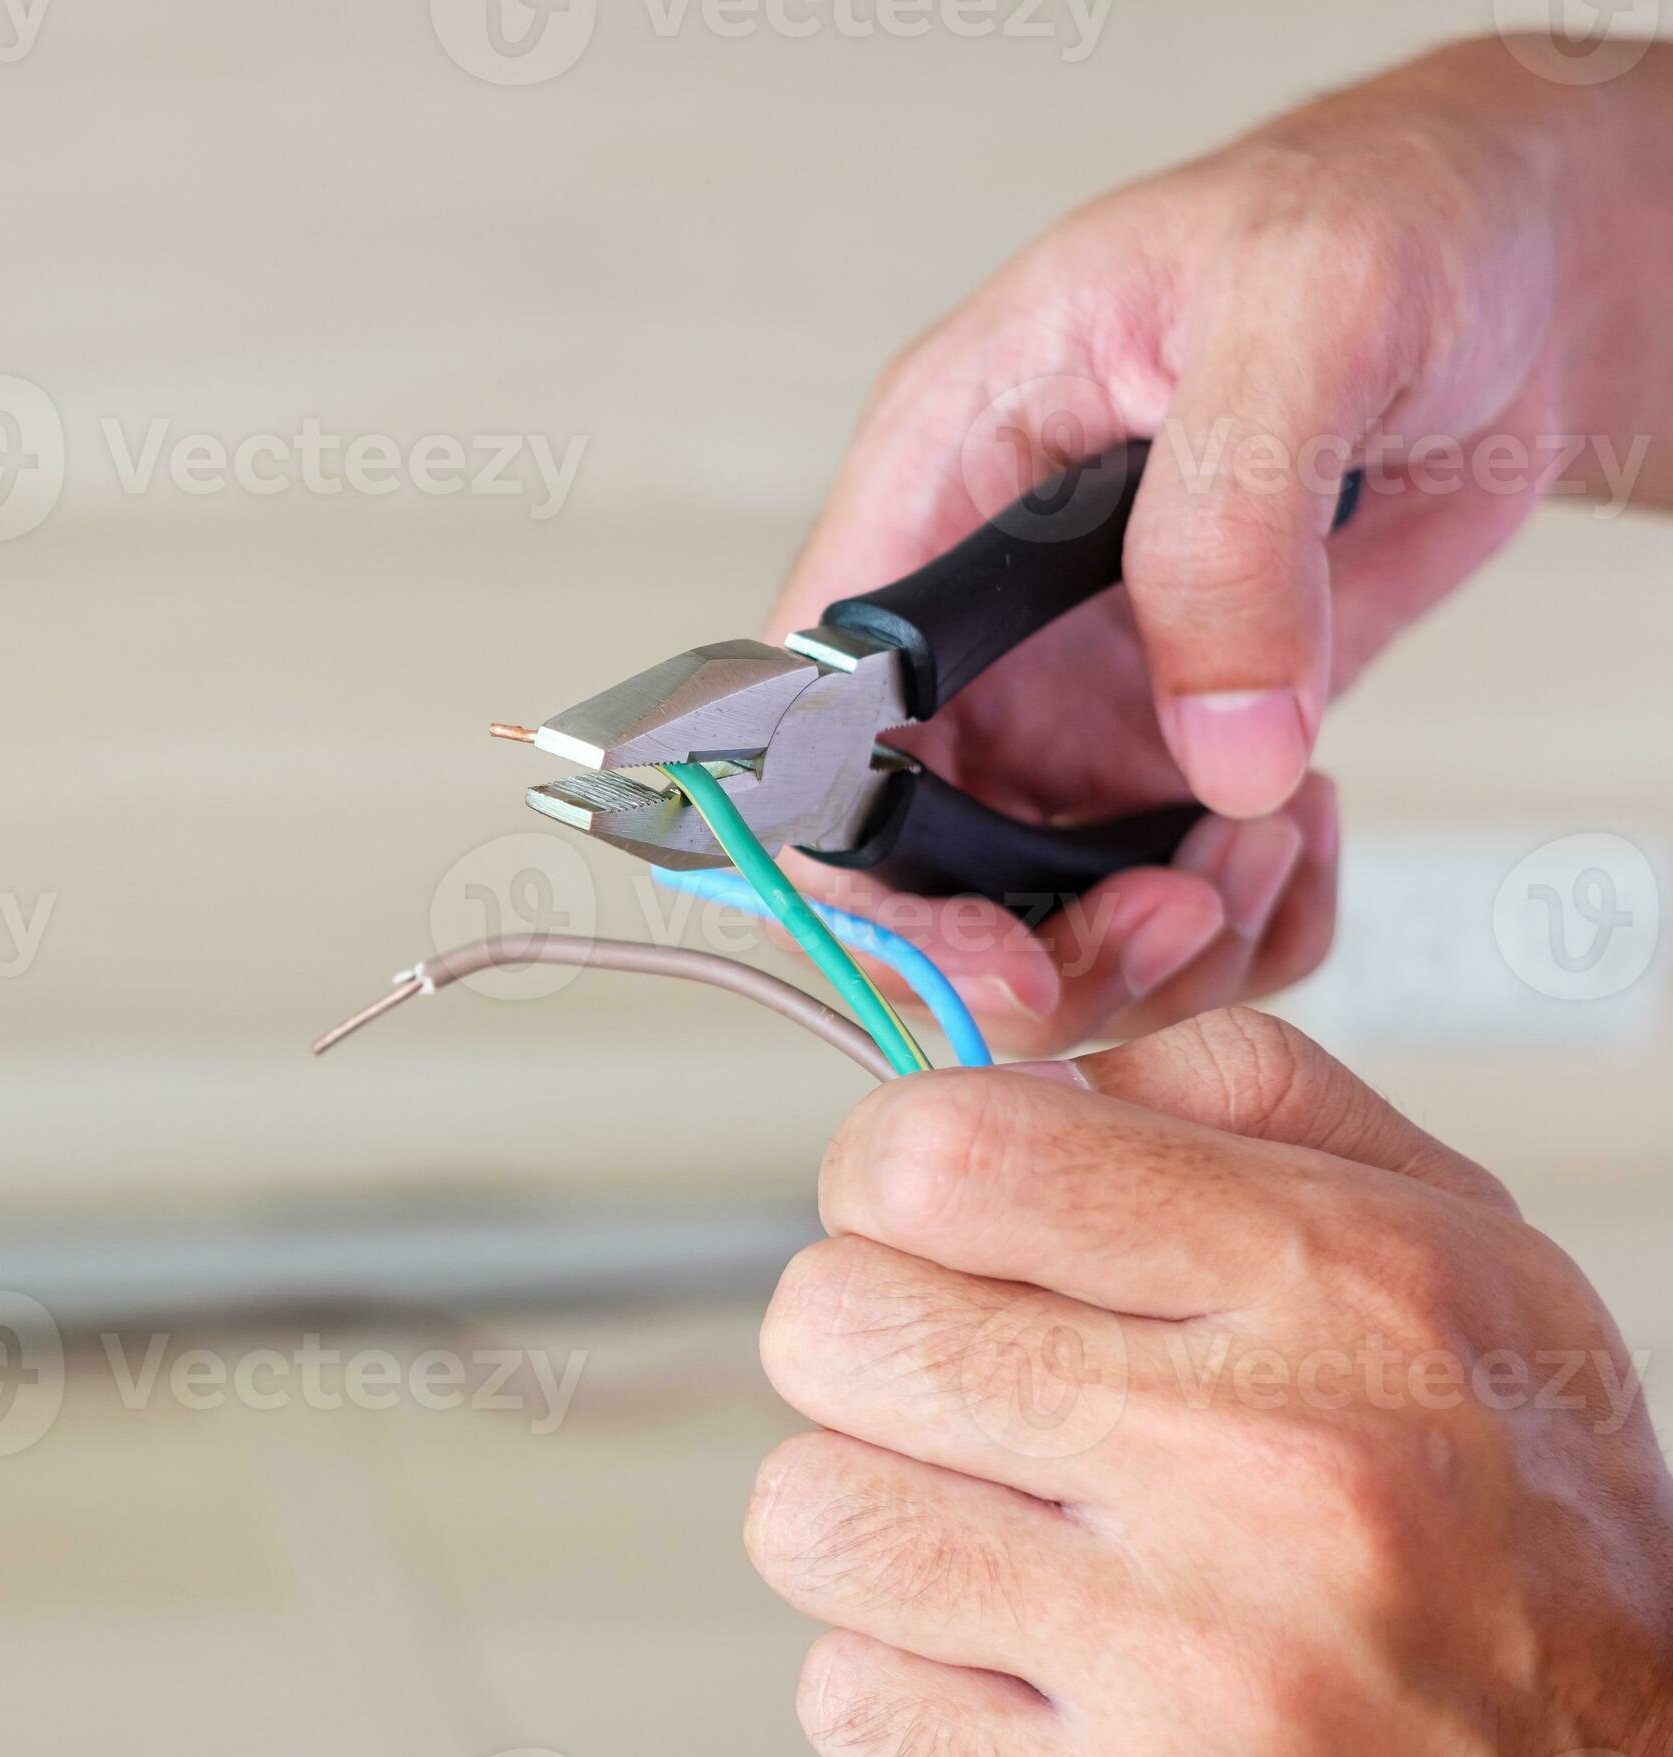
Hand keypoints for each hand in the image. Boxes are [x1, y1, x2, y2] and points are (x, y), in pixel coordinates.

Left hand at [747, 1009, 1672, 1756]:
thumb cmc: (1519, 1522)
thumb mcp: (1451, 1236)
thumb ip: (1238, 1094)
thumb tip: (1022, 1071)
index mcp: (1333, 1283)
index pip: (947, 1155)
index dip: (882, 1170)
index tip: (916, 1217)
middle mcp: (1261, 1466)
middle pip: (834, 1325)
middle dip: (863, 1339)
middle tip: (958, 1381)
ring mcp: (1191, 1670)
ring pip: (811, 1513)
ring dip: (870, 1511)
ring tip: (992, 1529)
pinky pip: (850, 1700)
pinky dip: (906, 1677)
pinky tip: (1025, 1668)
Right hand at [770, 35, 1672, 1054]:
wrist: (1518, 275)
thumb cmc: (1379, 221)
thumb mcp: (1304, 319)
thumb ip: (1229, 530)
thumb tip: (1218, 752)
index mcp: (938, 488)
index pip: (817, 723)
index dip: (872, 875)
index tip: (1004, 957)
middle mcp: (979, 619)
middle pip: (918, 863)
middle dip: (1037, 942)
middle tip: (1177, 924)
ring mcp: (1068, 693)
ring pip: (1039, 907)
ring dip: (1157, 940)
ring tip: (1274, 839)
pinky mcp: (1168, 742)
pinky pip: (1165, 895)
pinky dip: (1244, 918)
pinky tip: (1301, 827)